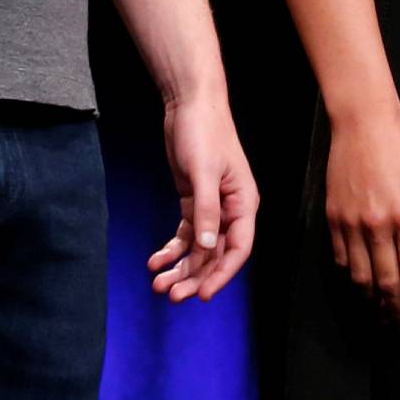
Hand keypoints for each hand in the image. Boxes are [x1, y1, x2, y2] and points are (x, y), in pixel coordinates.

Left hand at [146, 92, 258, 301]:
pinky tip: (156, 260)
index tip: (202, 294)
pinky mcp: (194, 202)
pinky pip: (186, 234)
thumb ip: (207, 210)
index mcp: (243, 203)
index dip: (222, 275)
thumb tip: (209, 249)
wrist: (189, 104)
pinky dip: (172, 249)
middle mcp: (230, 210)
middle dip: (195, 277)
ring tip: (158, 284)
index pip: (238, 249)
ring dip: (181, 268)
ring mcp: (212, 207)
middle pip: (216, 255)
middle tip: (171, 295)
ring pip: (199, 249)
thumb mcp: (204, 171)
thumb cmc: (204, 131)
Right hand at [323, 110, 399, 332]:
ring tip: (384, 313)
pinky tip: (363, 284)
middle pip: (386, 285)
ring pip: (361, 278)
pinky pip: (341, 259)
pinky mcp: (334, 217)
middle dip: (397, 313)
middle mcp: (378, 225)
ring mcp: (353, 223)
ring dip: (374, 302)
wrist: (363, 123)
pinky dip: (353, 278)